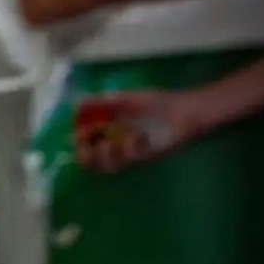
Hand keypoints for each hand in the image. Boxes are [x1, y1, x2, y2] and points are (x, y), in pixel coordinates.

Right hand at [74, 89, 206, 172]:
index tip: (76, 135)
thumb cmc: (159, 103)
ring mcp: (131, 153)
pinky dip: (130, 147)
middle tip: (87, 148)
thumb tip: (76, 103)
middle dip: (85, 156)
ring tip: (112, 143)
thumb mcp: (126, 98)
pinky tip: (139, 136)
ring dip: (106, 154)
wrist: (187, 109)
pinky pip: (131, 158)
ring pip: (108, 165)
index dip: (78, 141)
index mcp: (110, 131)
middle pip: (92, 161)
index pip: (85, 142)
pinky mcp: (146, 157)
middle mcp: (117, 145)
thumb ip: (101, 102)